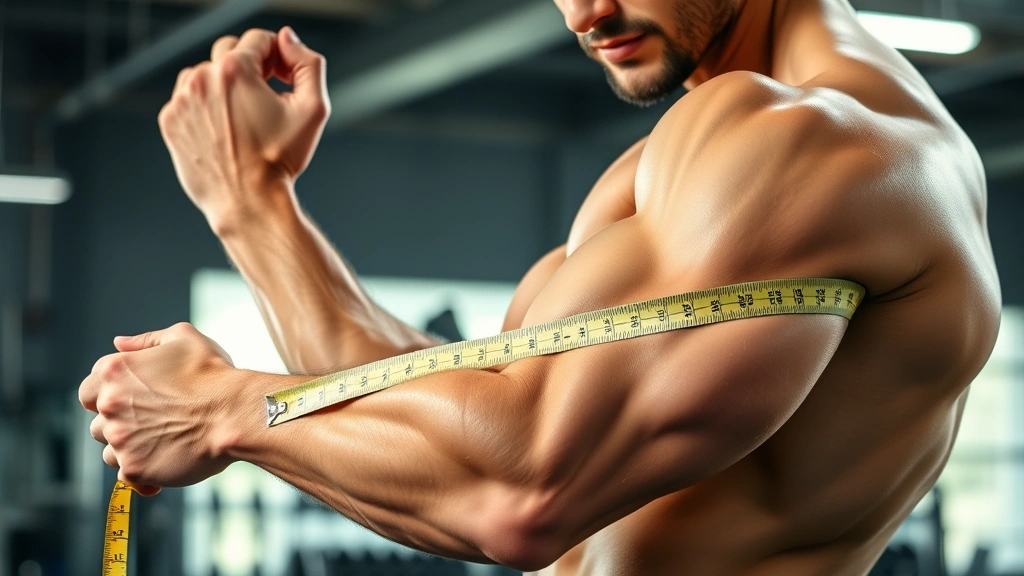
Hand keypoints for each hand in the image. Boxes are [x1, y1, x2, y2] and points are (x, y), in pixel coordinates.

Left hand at [79, 323, 241, 494]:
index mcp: (114, 371)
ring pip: (111, 449)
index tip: (137, 401)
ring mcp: (119, 438)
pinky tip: (168, 461)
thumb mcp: (184, 338)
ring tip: (165, 441)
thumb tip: (119, 342)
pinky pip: (127, 475)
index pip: (89, 390)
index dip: (113, 396)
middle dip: (122, 423)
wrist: (236, 413)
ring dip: (132, 447)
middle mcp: (109, 404)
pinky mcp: (134, 468)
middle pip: (99, 421)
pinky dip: (145, 472)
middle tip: (157, 421)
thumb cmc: (214, 375)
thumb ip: (146, 339)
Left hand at [158, 27, 330, 234]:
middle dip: (251, 68)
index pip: (258, 39)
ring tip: (244, 117)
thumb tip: (289, 42)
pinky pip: (188, 99)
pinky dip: (205, 107)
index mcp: (235, 71)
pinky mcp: (171, 121)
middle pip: (230, 50)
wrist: (248, 202)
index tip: (284, 79)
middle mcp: (202, 79)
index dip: (278, 56)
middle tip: (267, 98)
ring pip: (205, 73)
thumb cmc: (280, 160)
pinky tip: (225, 130)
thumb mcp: (314, 109)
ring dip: (225, 85)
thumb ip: (310, 64)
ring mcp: (181, 100)